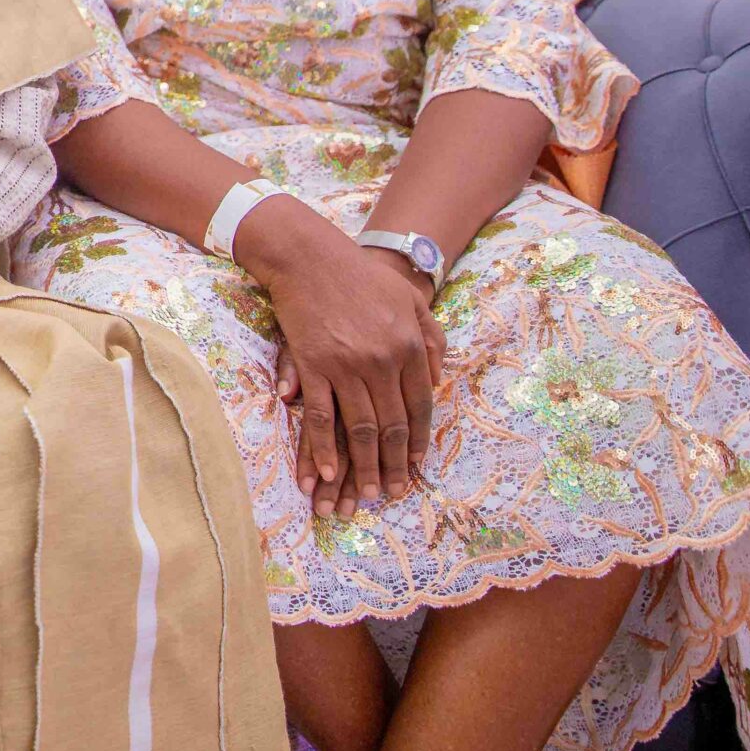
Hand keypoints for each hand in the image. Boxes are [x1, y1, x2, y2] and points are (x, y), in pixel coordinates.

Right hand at [234, 199, 443, 514]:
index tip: (415, 467)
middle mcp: (383, 361)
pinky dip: (325, 447)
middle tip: (394, 494)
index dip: (417, 441)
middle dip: (393, 465)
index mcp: (410, 347)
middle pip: (392, 425)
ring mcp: (347, 365)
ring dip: (364, 466)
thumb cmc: (361, 275)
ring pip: (360, 427)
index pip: (420, 407)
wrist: (309, 255)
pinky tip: (330, 471)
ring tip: (367, 494)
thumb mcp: (410, 299)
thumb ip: (432, 337)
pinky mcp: (313, 365)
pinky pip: (321, 415)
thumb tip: (440, 377)